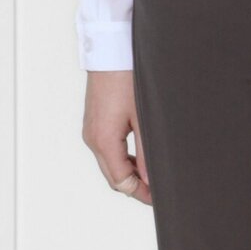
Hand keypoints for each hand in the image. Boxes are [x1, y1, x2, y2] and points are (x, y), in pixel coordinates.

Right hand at [82, 69, 152, 205]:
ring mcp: (90, 131)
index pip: (121, 182)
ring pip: (110, 165)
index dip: (141, 193)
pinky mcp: (94, 123)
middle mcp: (92, 139)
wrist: (111, 51)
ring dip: (129, 173)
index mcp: (103, 141)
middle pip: (113, 177)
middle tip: (159, 190)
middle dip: (135, 187)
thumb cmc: (129, 78)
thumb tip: (151, 180)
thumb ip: (147, 153)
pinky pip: (107, 151)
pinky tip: (141, 156)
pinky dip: (122, 159)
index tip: (159, 198)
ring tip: (153, 173)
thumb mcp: (143, 118)